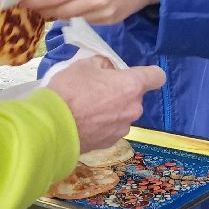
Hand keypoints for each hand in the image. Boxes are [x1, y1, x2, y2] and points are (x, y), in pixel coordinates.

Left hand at [22, 0, 159, 25]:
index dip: (36, 1)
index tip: (22, 2)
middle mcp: (96, 0)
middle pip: (61, 11)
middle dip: (43, 11)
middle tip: (29, 10)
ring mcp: (104, 14)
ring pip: (73, 18)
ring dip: (58, 15)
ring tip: (46, 12)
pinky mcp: (111, 22)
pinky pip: (87, 21)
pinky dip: (77, 17)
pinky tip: (71, 13)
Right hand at [48, 56, 164, 153]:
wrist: (52, 128)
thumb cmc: (69, 90)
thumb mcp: (84, 65)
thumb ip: (103, 65)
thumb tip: (108, 70)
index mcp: (131, 86)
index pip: (157, 76)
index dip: (148, 74)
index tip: (133, 74)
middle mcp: (133, 108)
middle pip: (135, 96)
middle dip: (121, 92)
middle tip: (97, 89)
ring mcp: (123, 128)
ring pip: (123, 113)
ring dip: (112, 110)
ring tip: (87, 109)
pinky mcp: (111, 143)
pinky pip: (112, 128)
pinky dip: (103, 125)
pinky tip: (84, 123)